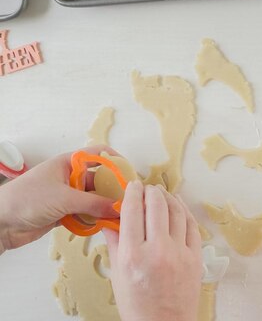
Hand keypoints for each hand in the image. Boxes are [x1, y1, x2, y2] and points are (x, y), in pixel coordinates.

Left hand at [0, 145, 119, 252]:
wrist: (0, 223)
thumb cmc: (25, 200)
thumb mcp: (64, 199)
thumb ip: (94, 204)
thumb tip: (121, 208)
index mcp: (69, 163)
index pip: (98, 154)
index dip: (116, 160)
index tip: (130, 174)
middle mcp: (70, 177)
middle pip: (100, 180)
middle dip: (114, 190)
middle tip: (130, 200)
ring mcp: (67, 195)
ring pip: (94, 199)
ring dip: (105, 207)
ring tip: (120, 216)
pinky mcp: (64, 213)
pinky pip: (86, 214)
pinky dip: (95, 219)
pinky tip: (104, 225)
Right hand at [104, 182, 202, 320]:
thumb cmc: (138, 306)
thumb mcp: (117, 275)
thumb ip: (115, 243)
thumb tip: (111, 219)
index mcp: (133, 255)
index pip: (132, 211)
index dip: (132, 193)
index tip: (132, 186)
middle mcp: (157, 250)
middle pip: (157, 206)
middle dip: (151, 192)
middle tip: (147, 188)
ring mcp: (180, 253)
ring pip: (177, 212)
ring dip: (169, 197)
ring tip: (162, 193)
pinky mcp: (196, 257)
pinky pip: (192, 226)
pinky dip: (185, 212)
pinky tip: (179, 207)